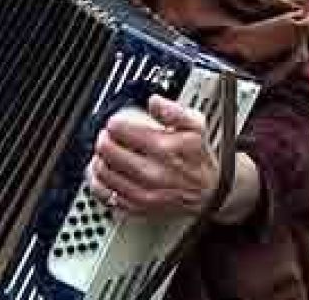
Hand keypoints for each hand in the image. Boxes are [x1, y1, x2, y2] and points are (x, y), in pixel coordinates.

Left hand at [88, 95, 258, 222]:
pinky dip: (98, 182)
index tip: (117, 122)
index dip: (115, 122)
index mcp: (164, 148)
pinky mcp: (137, 207)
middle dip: (104, 138)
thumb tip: (154, 101)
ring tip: (104, 153)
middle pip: (107, 150)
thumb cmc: (200, 158)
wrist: (210, 192)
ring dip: (98, 158)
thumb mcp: (196, 126)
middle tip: (108, 136)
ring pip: (102, 172)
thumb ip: (174, 110)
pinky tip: (103, 174)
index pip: (121, 130)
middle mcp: (151, 172)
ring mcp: (143, 192)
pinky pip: (105, 195)